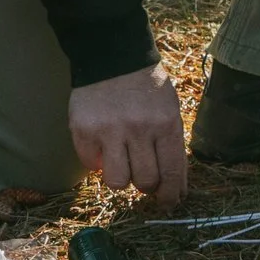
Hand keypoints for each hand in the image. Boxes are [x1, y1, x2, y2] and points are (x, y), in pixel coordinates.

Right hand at [68, 64, 188, 205]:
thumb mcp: (170, 111)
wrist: (114, 57)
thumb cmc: (147, 89)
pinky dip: (98, 161)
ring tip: (122, 160)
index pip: (171, 173)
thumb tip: (176, 189)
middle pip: (144, 182)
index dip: (170, 195)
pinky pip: (91, 166)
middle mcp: (138, 129)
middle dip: (146, 185)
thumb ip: (172, 148)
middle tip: (144, 175)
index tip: (168, 203)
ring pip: (117, 182)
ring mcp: (109, 131)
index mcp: (166, 124)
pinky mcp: (84, 130)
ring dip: (121, 177)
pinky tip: (103, 146)